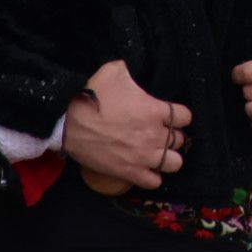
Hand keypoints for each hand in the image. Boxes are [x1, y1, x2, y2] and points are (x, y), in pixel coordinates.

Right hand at [62, 59, 191, 190]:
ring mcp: (142, 155)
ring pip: (174, 163)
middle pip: (180, 140)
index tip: (172, 117)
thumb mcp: (113, 71)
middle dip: (172, 137)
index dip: (180, 117)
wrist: (66, 122)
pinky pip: (154, 182)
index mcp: (154, 110)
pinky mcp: (128, 171)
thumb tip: (129, 69)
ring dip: (168, 158)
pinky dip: (153, 177)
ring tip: (157, 153)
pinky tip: (147, 169)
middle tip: (160, 134)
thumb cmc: (91, 94)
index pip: (185, 117)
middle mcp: (154, 134)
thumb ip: (129, 71)